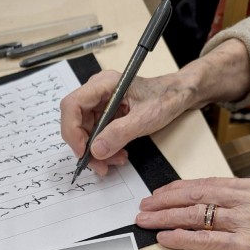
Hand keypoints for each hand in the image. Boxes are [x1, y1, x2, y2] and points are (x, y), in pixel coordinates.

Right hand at [60, 69, 194, 175]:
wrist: (178, 95)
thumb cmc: (166, 97)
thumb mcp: (145, 118)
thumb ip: (119, 133)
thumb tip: (96, 150)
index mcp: (104, 84)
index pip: (72, 106)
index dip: (72, 131)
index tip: (83, 152)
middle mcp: (97, 92)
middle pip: (75, 122)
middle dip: (85, 147)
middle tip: (100, 165)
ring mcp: (100, 103)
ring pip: (84, 132)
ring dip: (96, 151)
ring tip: (116, 160)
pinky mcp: (105, 114)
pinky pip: (95, 134)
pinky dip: (103, 148)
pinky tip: (117, 154)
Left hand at [135, 177, 249, 249]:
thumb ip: (244, 204)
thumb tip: (209, 206)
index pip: (209, 184)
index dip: (179, 189)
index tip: (158, 194)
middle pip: (198, 196)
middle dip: (165, 200)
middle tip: (144, 206)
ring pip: (198, 216)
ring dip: (166, 218)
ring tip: (146, 221)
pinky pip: (209, 241)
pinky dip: (183, 238)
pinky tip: (166, 238)